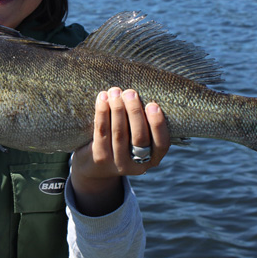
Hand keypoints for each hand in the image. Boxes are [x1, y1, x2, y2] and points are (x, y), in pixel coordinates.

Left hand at [70, 87, 168, 215]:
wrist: (95, 165)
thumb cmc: (122, 141)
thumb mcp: (136, 137)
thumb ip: (143, 121)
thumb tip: (140, 93)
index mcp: (153, 158)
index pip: (161, 143)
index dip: (158, 124)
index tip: (152, 104)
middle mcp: (138, 165)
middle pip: (139, 137)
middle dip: (134, 112)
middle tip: (130, 93)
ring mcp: (118, 163)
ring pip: (119, 133)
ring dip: (117, 109)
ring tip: (115, 92)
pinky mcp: (100, 158)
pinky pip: (102, 132)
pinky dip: (102, 113)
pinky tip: (102, 99)